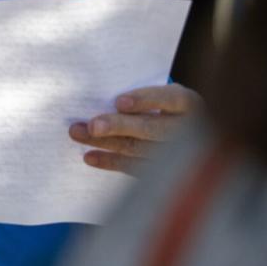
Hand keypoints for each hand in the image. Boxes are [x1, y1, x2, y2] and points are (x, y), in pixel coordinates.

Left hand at [69, 83, 202, 173]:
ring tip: (78, 134)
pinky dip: (110, 161)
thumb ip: (142, 96)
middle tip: (93, 125)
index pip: (168, 98)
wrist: (184, 130)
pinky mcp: (163, 172)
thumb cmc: (163, 104)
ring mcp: (176, 153)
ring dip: (105, 143)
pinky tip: (90, 157)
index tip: (119, 102)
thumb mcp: (163, 93)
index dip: (144, 100)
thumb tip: (104, 99)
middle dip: (119, 126)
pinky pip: (133, 168)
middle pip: (151, 128)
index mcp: (188, 103)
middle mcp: (187, 128)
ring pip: (138, 148)